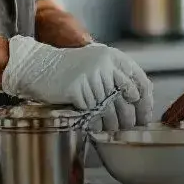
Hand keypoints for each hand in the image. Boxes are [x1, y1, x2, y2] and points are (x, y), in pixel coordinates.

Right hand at [1, 36, 152, 129]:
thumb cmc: (69, 69)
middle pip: (126, 98)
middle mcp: (104, 63)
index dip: (145, 100)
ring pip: (109, 108)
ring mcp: (90, 75)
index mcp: (112, 56)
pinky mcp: (77, 88)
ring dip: (111, 123)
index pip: (138, 80)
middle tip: (128, 127)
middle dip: (129, 117)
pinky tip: (94, 126)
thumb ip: (115, 77)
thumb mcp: (96, 64)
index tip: (144, 114)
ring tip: (109, 128)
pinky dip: (94, 122)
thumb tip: (138, 101)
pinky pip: (92, 111)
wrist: (39, 66)